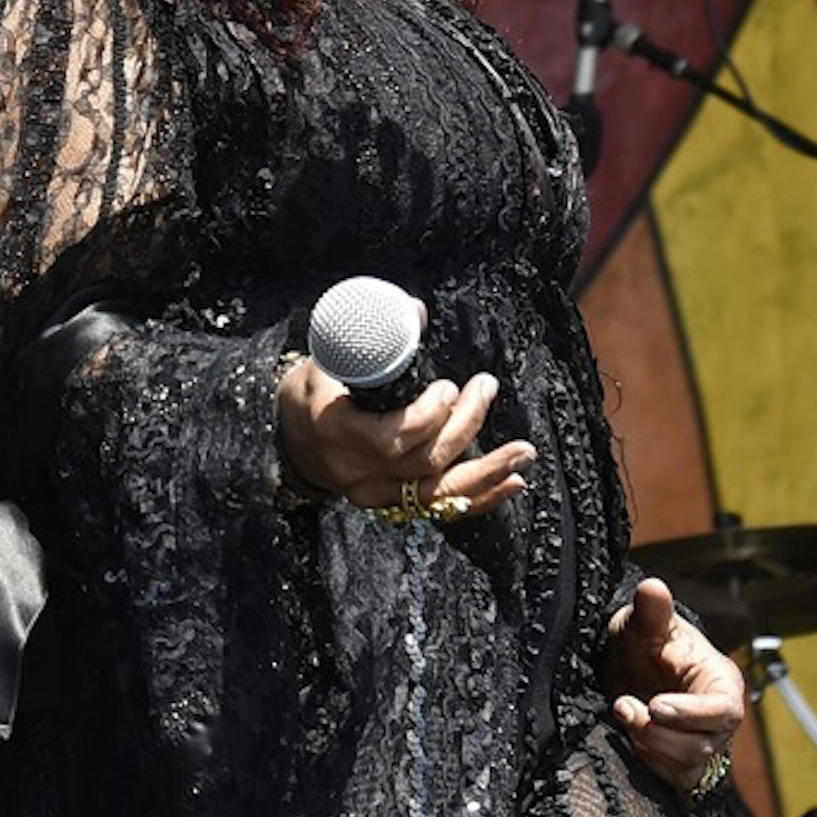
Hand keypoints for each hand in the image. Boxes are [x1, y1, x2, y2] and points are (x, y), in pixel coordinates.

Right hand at [275, 340, 535, 517]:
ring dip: (488, 470)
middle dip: (465, 425)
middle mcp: (357, 471)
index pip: (392, 438)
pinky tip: (514, 482)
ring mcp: (374, 494)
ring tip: (524, 452)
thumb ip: (373, 338)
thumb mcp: (330, 357)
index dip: (429, 416)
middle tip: (485, 388)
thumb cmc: (314, 390)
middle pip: (424, 460)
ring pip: (438, 491)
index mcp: (336, 431)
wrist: (291, 438)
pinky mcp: (391, 506)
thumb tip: (414, 310)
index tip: (447, 386)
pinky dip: (481, 496)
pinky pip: (441, 507)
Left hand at [605, 576, 747, 793]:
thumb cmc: (647, 645)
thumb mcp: (644, 625)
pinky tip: (629, 735)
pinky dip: (646, 761)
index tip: (657, 705)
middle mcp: (719, 721)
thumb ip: (651, 611)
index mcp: (721, 684)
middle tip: (623, 705)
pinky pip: (670, 778)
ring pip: (684, 764)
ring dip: (647, 744)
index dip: (691, 713)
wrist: (632, 671)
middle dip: (658, 731)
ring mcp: (704, 745)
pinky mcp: (685, 765)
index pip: (723, 710)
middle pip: (702, 744)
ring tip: (623, 710)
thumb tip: (652, 587)